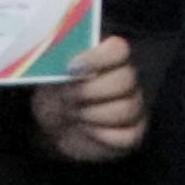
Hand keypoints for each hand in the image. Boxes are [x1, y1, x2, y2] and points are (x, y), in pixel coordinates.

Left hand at [30, 31, 145, 163]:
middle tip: (67, 97)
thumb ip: (60, 66)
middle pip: (125, 79)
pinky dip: (101, 135)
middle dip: (89, 91)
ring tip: (74, 114)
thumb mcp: (50, 79)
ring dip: (92, 114)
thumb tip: (68, 66)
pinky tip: (87, 130)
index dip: (97, 58)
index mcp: (109, 57)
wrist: (57, 129)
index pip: (118, 49)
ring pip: (126, 108)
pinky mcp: (134, 131)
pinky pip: (126, 135)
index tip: (71, 68)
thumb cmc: (57, 97)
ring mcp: (134, 105)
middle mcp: (127, 78)